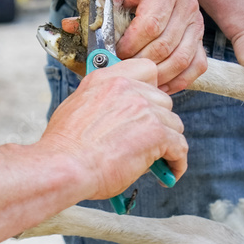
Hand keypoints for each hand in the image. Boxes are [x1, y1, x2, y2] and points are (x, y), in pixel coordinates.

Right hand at [40, 59, 187, 199]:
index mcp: (106, 79)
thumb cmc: (64, 148)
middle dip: (159, 121)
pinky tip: (168, 173)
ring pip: (174, 124)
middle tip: (148, 141)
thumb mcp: (76, 109)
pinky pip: (180, 147)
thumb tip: (115, 116)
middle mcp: (127, 88)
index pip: (146, 70)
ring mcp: (144, 109)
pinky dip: (177, 162)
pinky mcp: (156, 133)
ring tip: (157, 160)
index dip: (150, 90)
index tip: (146, 108)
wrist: (64, 167)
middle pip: (163, 100)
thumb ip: (101, 103)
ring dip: (167, 143)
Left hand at [95, 0, 206, 93]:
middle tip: (119, 70)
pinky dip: (179, 80)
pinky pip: (196, 65)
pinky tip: (158, 85)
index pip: (150, 25)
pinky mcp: (199, 38)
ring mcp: (196, 23)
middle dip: (139, 63)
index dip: (130, 44)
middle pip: (165, 46)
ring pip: (181, 59)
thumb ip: (95, 6)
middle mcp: (187, 5)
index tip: (113, 52)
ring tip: (135, 80)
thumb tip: (71, 28)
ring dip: (157, 76)